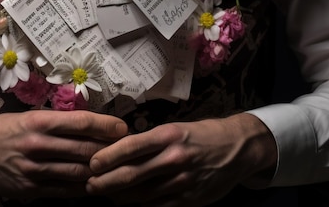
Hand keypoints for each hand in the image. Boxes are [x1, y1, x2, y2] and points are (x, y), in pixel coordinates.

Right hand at [0, 109, 128, 199]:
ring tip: (118, 168)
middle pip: (84, 148)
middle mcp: (38, 144)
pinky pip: (64, 191)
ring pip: (77, 172)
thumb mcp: (32, 115)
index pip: (81, 122)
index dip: (105, 125)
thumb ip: (60, 122)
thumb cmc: (9, 127)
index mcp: (40, 120)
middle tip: (128, 149)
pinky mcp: (30, 190)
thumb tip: (93, 125)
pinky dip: (82, 189)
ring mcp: (34, 170)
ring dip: (100, 171)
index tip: (122, 127)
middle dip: (109, 150)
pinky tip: (95, 185)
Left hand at [86, 112, 276, 206]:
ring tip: (105, 195)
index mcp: (169, 135)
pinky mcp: (190, 199)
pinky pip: (159, 205)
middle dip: (107, 182)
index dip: (109, 156)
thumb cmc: (202, 134)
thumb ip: (151, 141)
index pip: (131, 146)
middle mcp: (174, 158)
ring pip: (143, 193)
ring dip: (121, 196)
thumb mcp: (177, 129)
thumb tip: (121, 150)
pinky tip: (130, 202)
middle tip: (90, 185)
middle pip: (133, 174)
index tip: (92, 163)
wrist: (238, 148)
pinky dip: (142, 204)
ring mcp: (182, 181)